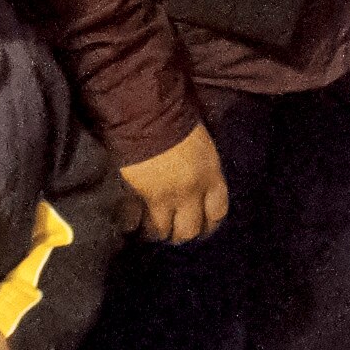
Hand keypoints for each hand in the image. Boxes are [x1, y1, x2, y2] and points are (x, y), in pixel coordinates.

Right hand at [119, 123, 230, 245]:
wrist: (150, 116)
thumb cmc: (178, 122)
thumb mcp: (201, 147)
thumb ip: (202, 171)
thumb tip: (197, 187)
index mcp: (211, 176)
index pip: (217, 212)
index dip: (210, 224)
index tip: (203, 228)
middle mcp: (192, 192)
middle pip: (190, 230)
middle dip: (182, 234)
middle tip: (174, 232)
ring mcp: (165, 198)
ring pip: (163, 231)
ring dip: (158, 232)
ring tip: (152, 229)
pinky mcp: (140, 198)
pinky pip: (137, 222)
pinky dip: (134, 224)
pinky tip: (131, 224)